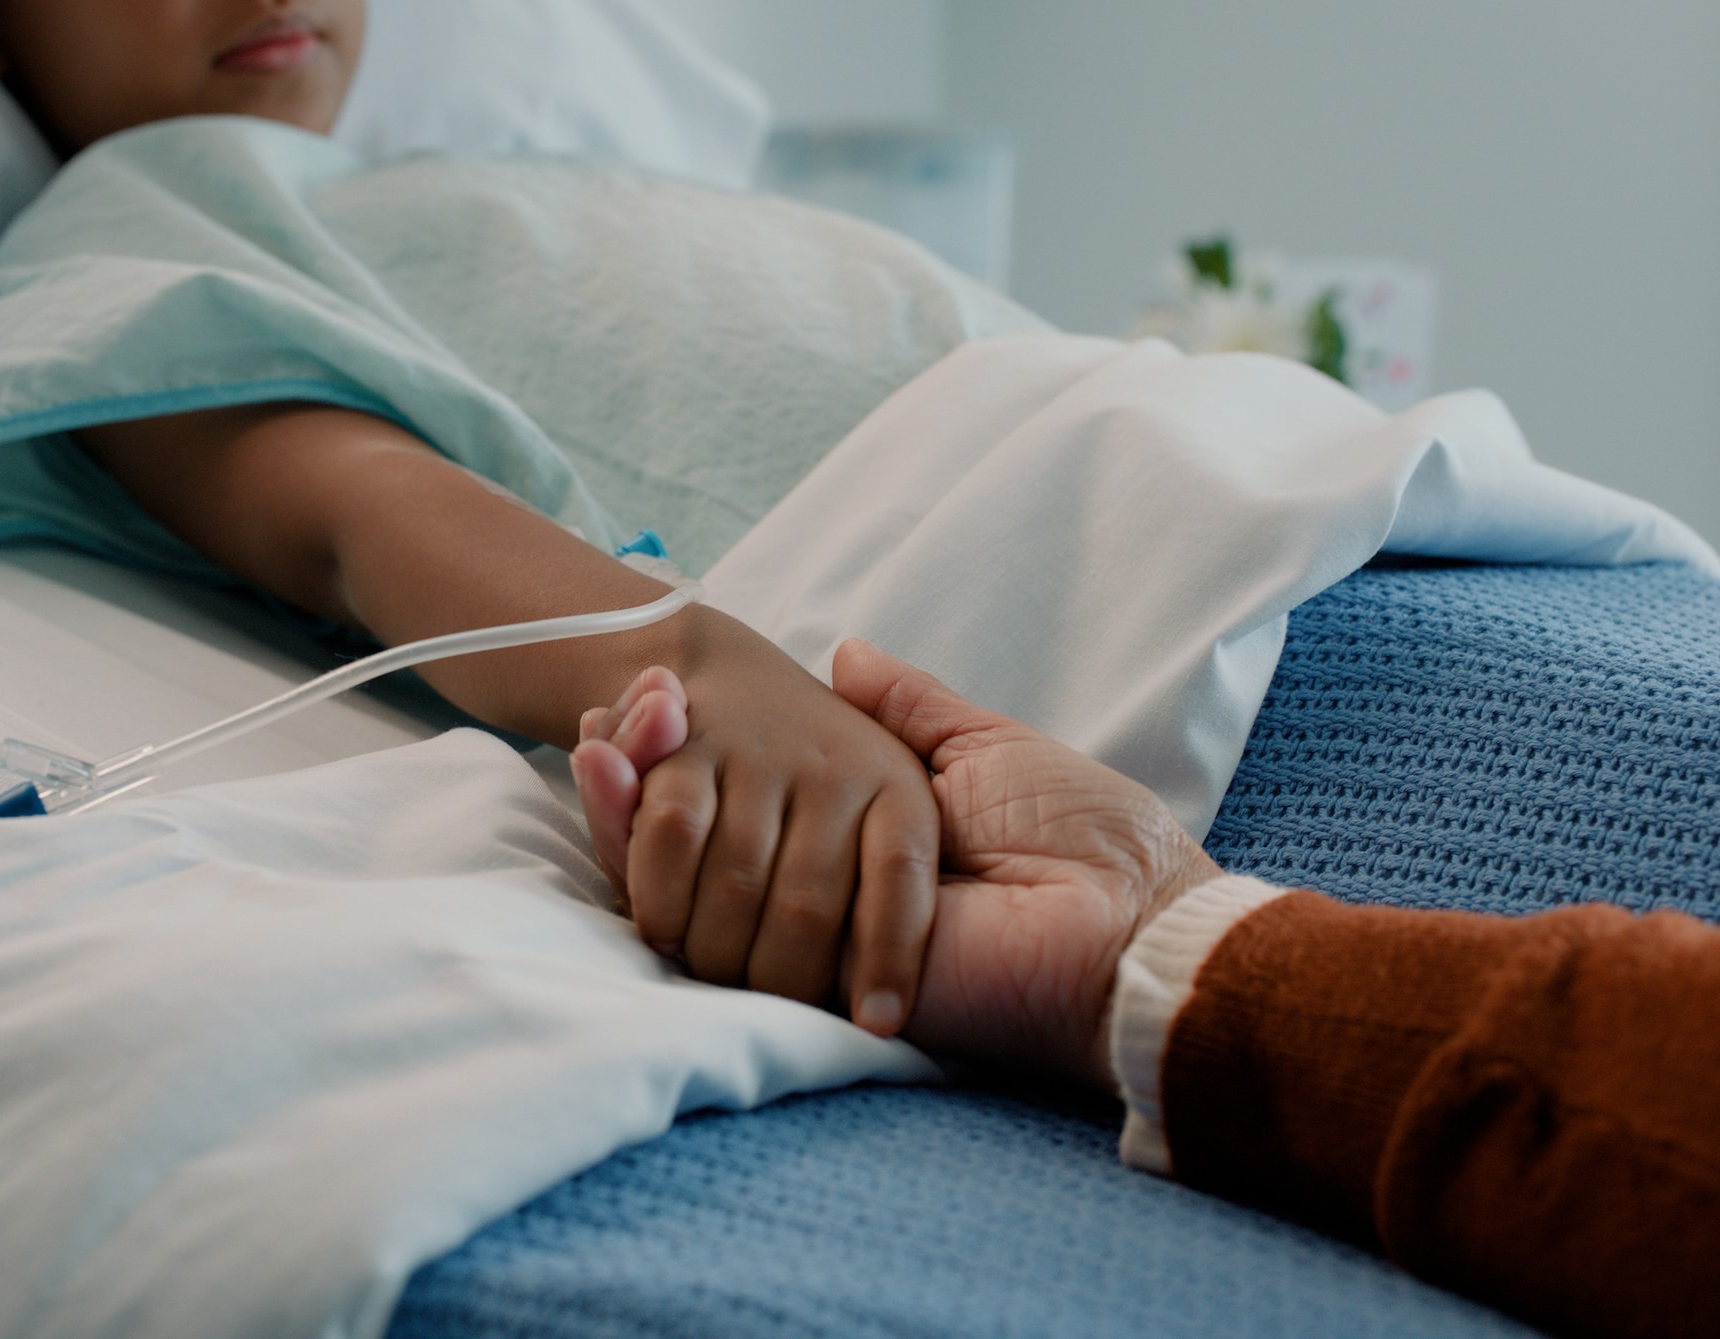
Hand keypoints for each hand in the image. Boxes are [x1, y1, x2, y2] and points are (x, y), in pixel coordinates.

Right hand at [577, 640, 1222, 1087]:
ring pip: (663, 859)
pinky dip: (623, 826)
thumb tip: (845, 649)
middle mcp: (814, 884)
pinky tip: (597, 754)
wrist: (1122, 917)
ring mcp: (792, 929)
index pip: (735, 798)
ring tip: (601, 714)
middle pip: (684, 828)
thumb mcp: (984, 746)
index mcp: (852, 838)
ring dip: (620, 788)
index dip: (677, 749)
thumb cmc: (1076, 829)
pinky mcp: (790, 961)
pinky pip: (677, 897)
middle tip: (609, 703)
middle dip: (637, 763)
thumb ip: (908, 707)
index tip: (646, 694)